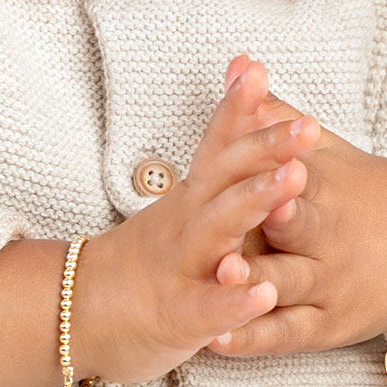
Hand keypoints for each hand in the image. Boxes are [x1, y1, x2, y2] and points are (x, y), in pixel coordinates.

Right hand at [63, 54, 317, 384]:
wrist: (79, 313)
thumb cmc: (152, 256)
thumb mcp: (186, 200)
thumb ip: (221, 146)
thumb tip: (242, 76)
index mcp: (192, 198)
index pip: (215, 145)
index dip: (236, 108)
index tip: (257, 69)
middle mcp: (186, 224)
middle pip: (225, 178)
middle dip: (265, 149)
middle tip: (307, 124)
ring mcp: (180, 268)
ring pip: (217, 231)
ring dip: (254, 203)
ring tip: (294, 179)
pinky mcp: (178, 317)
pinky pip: (208, 308)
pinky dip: (234, 301)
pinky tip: (265, 294)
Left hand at [202, 57, 386, 358]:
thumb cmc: (360, 190)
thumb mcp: (322, 148)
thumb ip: (272, 111)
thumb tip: (236, 61)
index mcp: (326, 190)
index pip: (300, 177)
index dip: (284, 171)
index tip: (271, 162)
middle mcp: (329, 240)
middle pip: (297, 233)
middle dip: (273, 227)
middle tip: (237, 223)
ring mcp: (328, 286)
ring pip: (288, 289)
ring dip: (254, 286)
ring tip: (221, 280)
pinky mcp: (324, 326)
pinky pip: (284, 336)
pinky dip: (252, 339)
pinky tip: (216, 341)